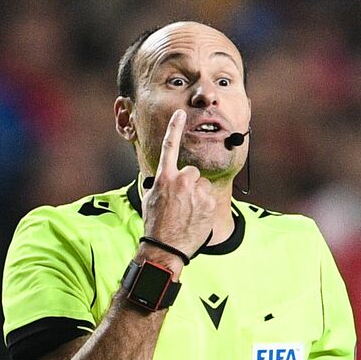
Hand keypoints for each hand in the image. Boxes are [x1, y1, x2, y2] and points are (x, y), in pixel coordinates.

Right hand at [142, 110, 216, 257]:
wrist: (165, 246)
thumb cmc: (155, 223)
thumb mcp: (152, 198)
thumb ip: (162, 183)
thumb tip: (167, 179)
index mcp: (164, 177)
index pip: (169, 147)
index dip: (174, 128)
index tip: (181, 113)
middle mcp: (181, 180)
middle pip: (192, 172)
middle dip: (189, 184)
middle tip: (181, 202)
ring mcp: (196, 190)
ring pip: (201, 186)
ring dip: (197, 196)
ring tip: (187, 212)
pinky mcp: (209, 201)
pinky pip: (209, 198)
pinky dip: (204, 206)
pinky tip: (195, 218)